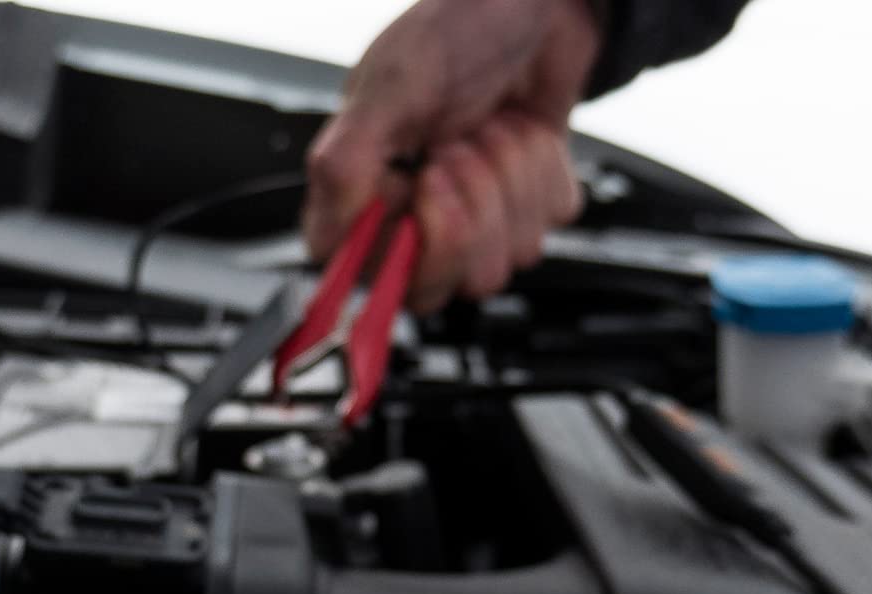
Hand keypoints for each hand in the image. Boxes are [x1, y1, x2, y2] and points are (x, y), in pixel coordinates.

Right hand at [303, 0, 601, 312]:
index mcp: (366, 201)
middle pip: (437, 286)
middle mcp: (416, 224)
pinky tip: (524, 132)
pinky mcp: (527, 212)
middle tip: (459, 147)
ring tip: (492, 128)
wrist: (534, 4)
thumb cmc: (455, 30)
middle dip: (464, 208)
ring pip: (498, 263)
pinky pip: (545, 225)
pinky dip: (543, 169)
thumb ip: (346, 163)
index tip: (420, 186)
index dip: (402, 247)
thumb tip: (326, 240)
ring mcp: (475, 226)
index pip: (367, 280)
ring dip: (507, 182)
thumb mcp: (390, 85)